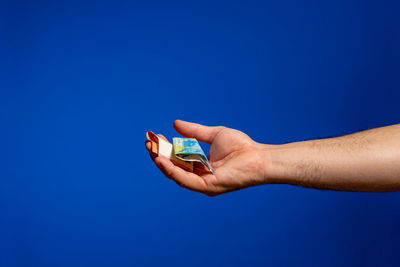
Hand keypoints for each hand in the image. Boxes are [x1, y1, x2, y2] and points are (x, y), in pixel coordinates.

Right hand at [145, 120, 266, 195]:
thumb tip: (176, 123)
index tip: (154, 136)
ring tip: (151, 150)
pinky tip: (162, 160)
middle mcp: (198, 176)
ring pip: (176, 174)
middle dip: (159, 154)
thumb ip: (195, 131)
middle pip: (173, 167)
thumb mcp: (214, 135)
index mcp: (200, 165)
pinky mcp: (206, 186)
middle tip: (148, 141)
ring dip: (162, 162)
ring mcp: (202, 182)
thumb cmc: (241, 147)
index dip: (165, 148)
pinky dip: (172, 171)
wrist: (258, 156)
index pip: (177, 158)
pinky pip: (185, 180)